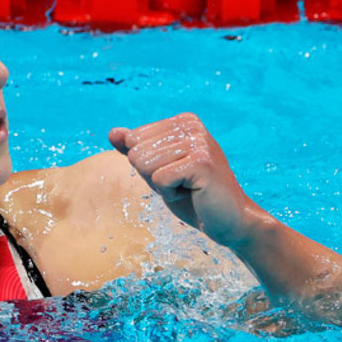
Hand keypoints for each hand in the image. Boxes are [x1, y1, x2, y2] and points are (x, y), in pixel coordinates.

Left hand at [109, 113, 266, 248]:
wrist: (229, 220)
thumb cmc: (193, 196)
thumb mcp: (158, 169)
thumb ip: (136, 149)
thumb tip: (112, 133)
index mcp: (183, 121)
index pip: (132, 139)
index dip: (146, 165)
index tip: (174, 173)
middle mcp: (192, 125)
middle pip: (136, 152)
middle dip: (151, 176)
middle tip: (181, 183)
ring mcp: (198, 142)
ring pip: (144, 165)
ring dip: (161, 186)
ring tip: (187, 187)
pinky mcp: (201, 162)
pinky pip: (159, 179)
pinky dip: (170, 194)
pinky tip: (193, 193)